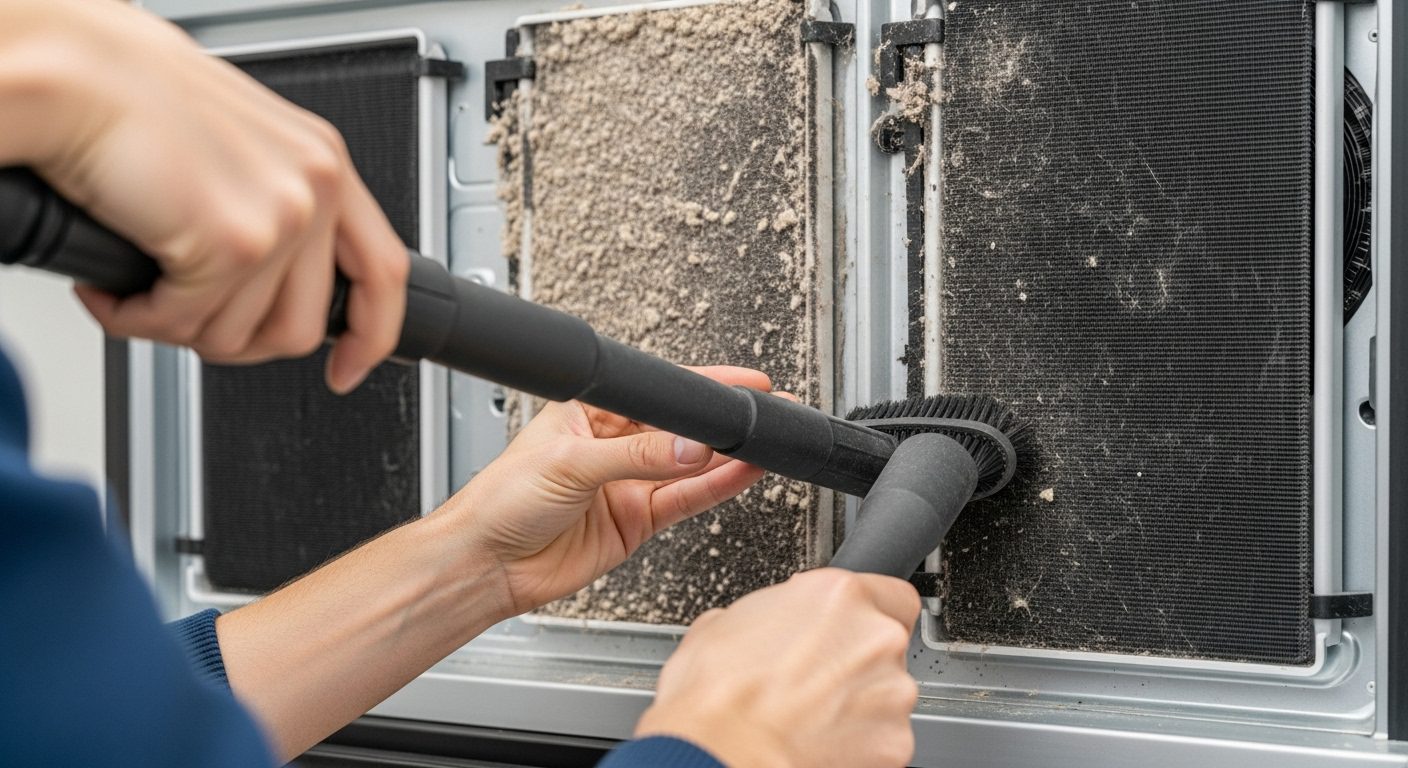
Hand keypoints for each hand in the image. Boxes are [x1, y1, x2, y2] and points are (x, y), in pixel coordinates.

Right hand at [4, 0, 405, 391]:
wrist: (78, 73)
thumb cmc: (136, 102)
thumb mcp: (242, 153)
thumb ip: (275, 208)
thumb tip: (276, 286)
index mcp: (325, 164)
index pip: (383, 272)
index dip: (372, 336)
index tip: (348, 368)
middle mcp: (316, 187)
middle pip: (302, 328)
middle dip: (237, 342)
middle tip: (188, 315)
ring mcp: (283, 217)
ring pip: (240, 336)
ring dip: (177, 326)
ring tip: (141, 285)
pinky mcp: (234, 244)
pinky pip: (185, 324)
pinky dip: (137, 318)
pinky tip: (114, 287)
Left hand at [441, 366, 773, 615]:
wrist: (486, 566)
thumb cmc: (501, 502)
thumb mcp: (570, 464)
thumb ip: (636, 455)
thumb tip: (689, 447)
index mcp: (589, 411)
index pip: (655, 393)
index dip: (698, 388)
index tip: (738, 385)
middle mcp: (611, 445)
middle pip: (678, 429)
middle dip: (719, 422)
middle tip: (759, 412)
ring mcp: (626, 484)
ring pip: (689, 466)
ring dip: (726, 456)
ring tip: (761, 443)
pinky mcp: (636, 521)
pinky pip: (686, 500)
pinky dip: (717, 488)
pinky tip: (742, 473)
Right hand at [637, 569, 921, 767]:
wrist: (719, 754)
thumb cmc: (716, 695)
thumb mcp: (725, 622)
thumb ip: (770, 613)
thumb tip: (766, 623)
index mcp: (839, 595)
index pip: (890, 594)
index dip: (864, 616)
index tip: (846, 630)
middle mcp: (875, 637)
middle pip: (887, 645)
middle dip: (856, 661)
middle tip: (813, 678)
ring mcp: (891, 693)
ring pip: (887, 693)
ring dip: (860, 702)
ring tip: (811, 717)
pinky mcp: (894, 743)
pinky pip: (883, 737)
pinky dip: (860, 742)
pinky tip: (819, 742)